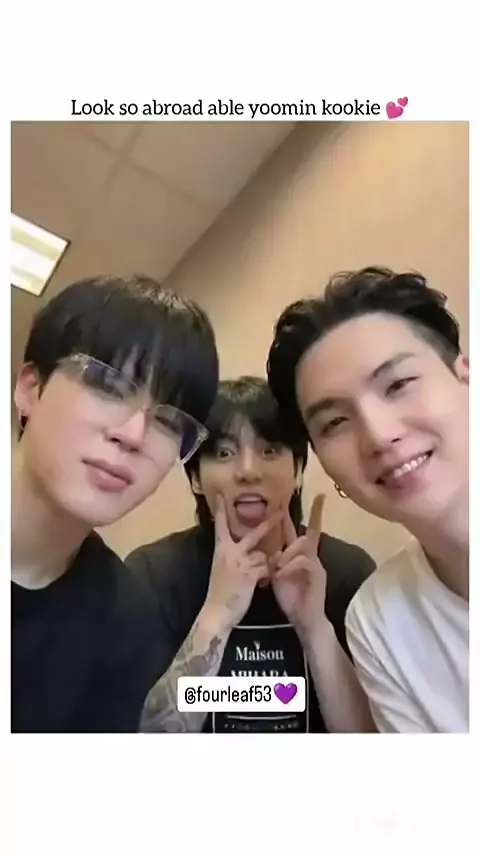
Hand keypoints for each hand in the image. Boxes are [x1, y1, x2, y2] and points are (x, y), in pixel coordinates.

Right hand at [201, 496, 282, 633]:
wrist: (215, 613)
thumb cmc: (218, 593)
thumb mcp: (221, 570)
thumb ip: (232, 558)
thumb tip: (245, 552)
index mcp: (220, 550)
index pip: (220, 526)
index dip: (220, 511)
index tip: (221, 495)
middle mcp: (229, 552)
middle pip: (253, 534)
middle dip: (269, 523)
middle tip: (281, 510)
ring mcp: (240, 563)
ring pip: (263, 556)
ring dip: (265, 567)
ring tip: (257, 579)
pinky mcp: (249, 574)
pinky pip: (266, 569)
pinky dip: (267, 576)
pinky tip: (260, 585)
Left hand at [271, 495, 327, 637]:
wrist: (305, 620)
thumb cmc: (292, 598)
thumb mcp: (279, 575)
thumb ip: (276, 561)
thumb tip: (271, 551)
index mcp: (298, 555)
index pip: (299, 531)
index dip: (299, 516)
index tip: (306, 498)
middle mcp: (310, 556)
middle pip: (306, 533)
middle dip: (303, 518)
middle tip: (297, 502)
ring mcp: (316, 564)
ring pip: (302, 545)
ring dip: (287, 552)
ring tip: (277, 566)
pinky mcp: (318, 574)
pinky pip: (303, 561)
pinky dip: (289, 565)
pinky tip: (281, 573)